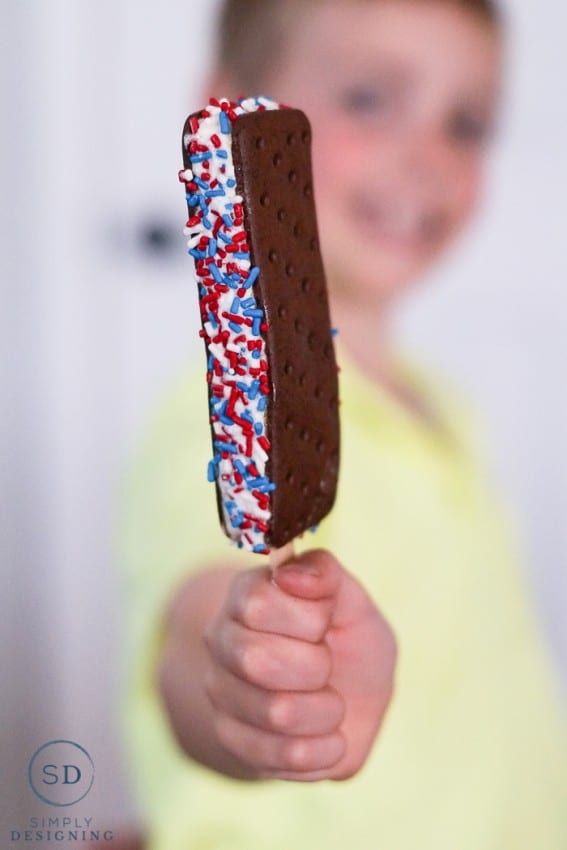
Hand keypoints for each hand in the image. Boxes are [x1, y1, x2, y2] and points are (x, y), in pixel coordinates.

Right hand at [204, 549, 396, 780]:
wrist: (347, 699)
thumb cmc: (347, 640)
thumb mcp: (352, 600)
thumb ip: (324, 575)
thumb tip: (288, 574)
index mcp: (247, 595)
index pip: (257, 604)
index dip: (308, 618)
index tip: (325, 622)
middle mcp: (222, 640)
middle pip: (256, 661)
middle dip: (316, 666)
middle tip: (327, 663)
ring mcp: (222, 694)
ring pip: (275, 713)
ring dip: (326, 710)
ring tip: (330, 701)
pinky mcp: (235, 742)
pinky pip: (285, 756)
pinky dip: (325, 748)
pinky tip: (328, 734)